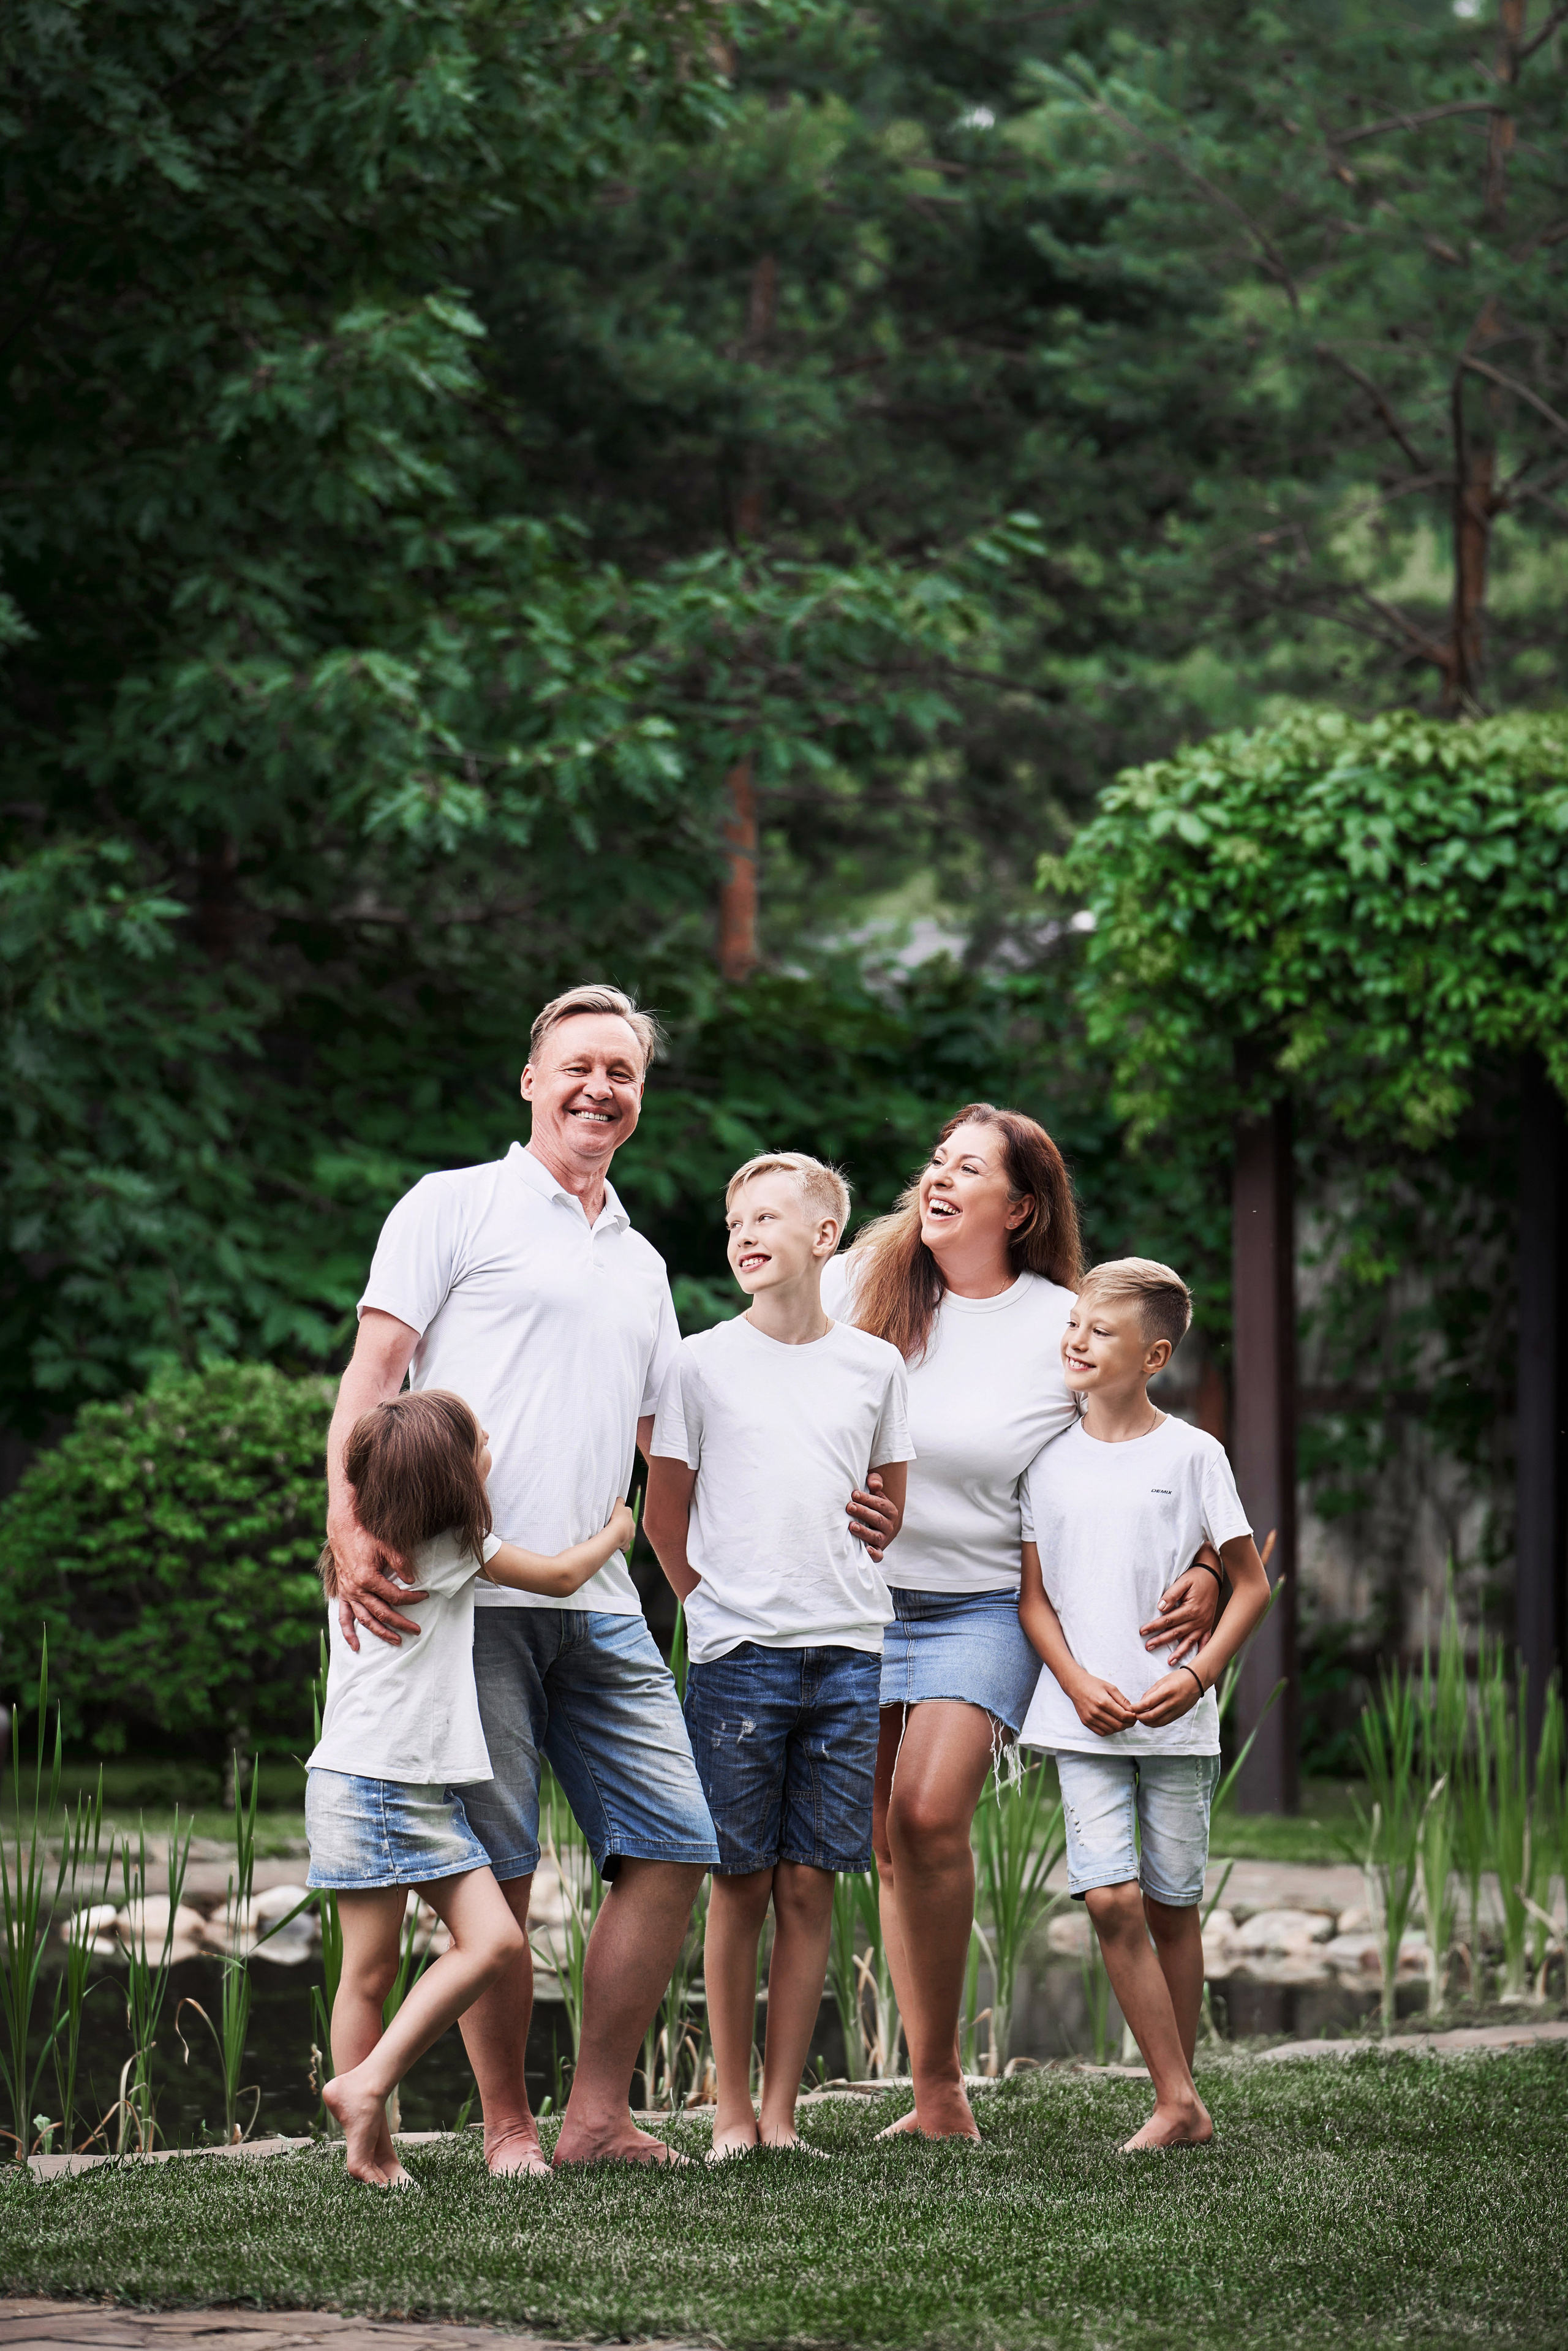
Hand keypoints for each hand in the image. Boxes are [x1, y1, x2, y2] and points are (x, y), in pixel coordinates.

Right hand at [326, 1507, 424, 1651]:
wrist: (343, 1529)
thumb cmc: (366, 1536)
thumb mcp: (386, 1546)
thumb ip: (401, 1563)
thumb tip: (412, 1581)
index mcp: (368, 1579)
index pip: (395, 1596)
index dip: (412, 1599)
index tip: (425, 1596)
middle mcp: (357, 1590)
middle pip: (382, 1613)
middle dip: (401, 1623)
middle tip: (417, 1631)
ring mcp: (348, 1593)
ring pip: (365, 1619)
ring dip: (380, 1632)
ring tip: (396, 1641)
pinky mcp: (343, 1593)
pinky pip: (344, 1617)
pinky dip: (348, 1633)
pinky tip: (356, 1646)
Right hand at [607, 1500, 636, 1554]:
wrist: (617, 1532)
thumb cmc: (615, 1517)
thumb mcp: (617, 1505)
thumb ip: (619, 1501)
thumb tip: (621, 1499)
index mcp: (629, 1513)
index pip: (626, 1511)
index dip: (621, 1512)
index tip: (615, 1514)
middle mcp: (632, 1523)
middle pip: (627, 1522)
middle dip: (622, 1524)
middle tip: (613, 1524)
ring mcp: (630, 1534)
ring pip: (627, 1534)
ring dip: (622, 1534)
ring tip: (614, 1534)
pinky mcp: (627, 1544)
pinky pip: (625, 1546)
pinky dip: (623, 1546)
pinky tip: (618, 1546)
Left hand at [847, 1470, 897, 1563]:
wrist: (876, 1526)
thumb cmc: (871, 1505)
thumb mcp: (874, 1493)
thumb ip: (875, 1483)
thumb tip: (874, 1483)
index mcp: (890, 1511)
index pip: (880, 1504)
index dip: (868, 1499)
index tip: (854, 1494)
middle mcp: (888, 1525)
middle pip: (877, 1519)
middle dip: (863, 1512)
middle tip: (849, 1506)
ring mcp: (883, 1538)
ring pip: (875, 1536)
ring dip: (864, 1531)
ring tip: (851, 1526)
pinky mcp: (877, 1550)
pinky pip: (878, 1555)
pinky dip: (873, 1554)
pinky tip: (866, 1549)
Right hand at [1067, 1673, 1138, 1736]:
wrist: (1075, 1685)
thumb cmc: (1094, 1684)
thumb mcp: (1111, 1687)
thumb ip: (1122, 1700)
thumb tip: (1132, 1710)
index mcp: (1103, 1702)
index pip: (1123, 1716)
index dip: (1132, 1718)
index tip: (1135, 1715)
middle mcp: (1096, 1712)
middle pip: (1118, 1725)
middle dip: (1128, 1724)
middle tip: (1132, 1720)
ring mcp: (1090, 1719)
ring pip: (1111, 1730)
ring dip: (1120, 1728)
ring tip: (1123, 1721)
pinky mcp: (1086, 1722)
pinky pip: (1101, 1732)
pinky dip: (1110, 1730)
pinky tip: (1113, 1724)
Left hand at [1134, 1666, 1205, 1726]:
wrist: (1196, 1681)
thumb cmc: (1177, 1678)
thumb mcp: (1161, 1681)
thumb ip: (1150, 1693)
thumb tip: (1140, 1704)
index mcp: (1166, 1691)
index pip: (1148, 1703)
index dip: (1137, 1708)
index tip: (1131, 1708)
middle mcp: (1172, 1702)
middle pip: (1152, 1715)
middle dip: (1141, 1717)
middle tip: (1134, 1715)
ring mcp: (1177, 1710)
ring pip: (1159, 1721)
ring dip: (1148, 1722)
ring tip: (1141, 1719)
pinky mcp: (1180, 1714)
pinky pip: (1166, 1722)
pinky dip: (1156, 1723)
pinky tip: (1150, 1721)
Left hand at [1139, 1554, 1221, 1664]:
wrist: (1213, 1575)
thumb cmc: (1196, 1578)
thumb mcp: (1183, 1582)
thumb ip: (1171, 1595)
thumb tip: (1160, 1608)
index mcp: (1190, 1609)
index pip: (1168, 1620)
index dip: (1154, 1626)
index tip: (1143, 1631)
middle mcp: (1198, 1619)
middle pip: (1176, 1633)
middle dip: (1161, 1640)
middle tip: (1148, 1646)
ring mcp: (1205, 1624)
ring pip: (1189, 1641)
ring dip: (1179, 1652)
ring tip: (1169, 1661)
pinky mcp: (1209, 1625)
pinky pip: (1204, 1641)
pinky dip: (1199, 1650)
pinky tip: (1194, 1659)